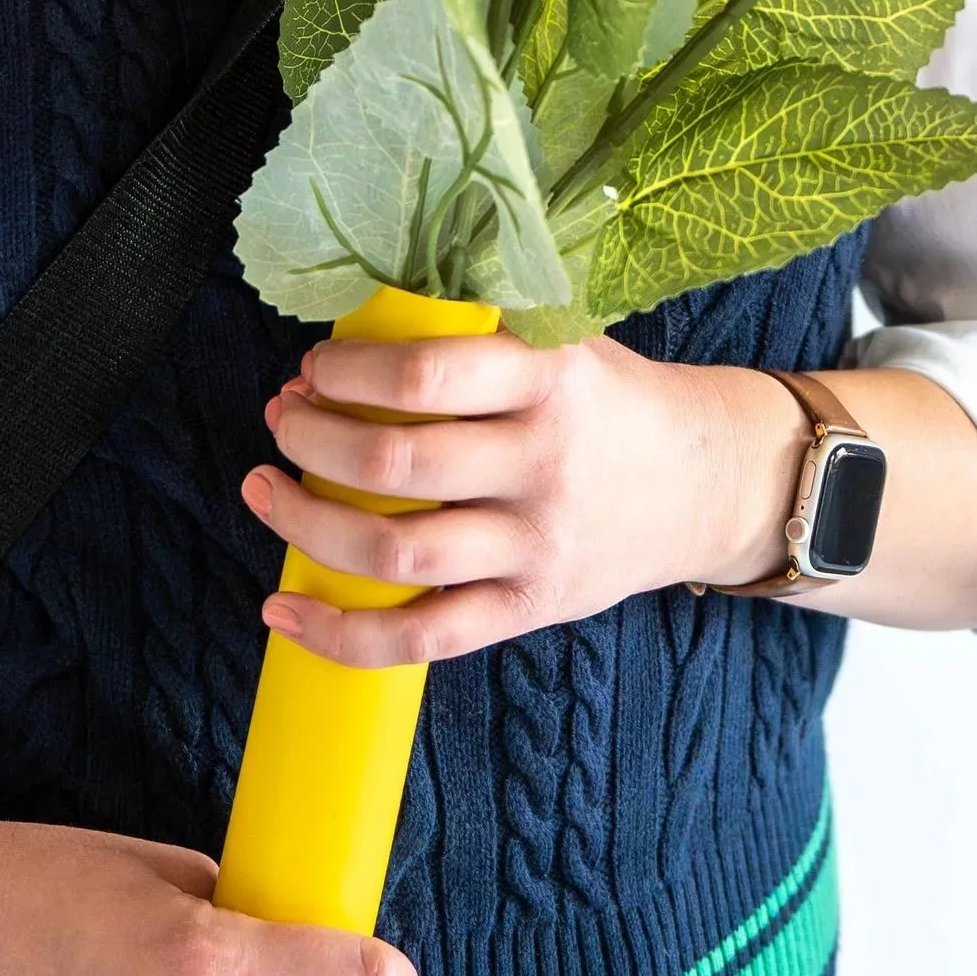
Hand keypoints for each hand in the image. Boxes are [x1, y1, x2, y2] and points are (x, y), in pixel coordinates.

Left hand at [242, 329, 806, 664]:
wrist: (712, 482)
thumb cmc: (610, 404)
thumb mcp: (563, 343)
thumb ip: (478, 336)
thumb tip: (345, 347)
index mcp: (549, 381)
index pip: (426, 375)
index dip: (348, 372)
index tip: (315, 368)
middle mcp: (542, 465)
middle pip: (394, 464)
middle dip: (310, 440)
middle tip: (282, 420)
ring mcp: (535, 545)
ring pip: (394, 551)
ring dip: (305, 523)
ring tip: (264, 489)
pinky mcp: (529, 607)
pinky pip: (422, 638)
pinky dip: (341, 633)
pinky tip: (283, 611)